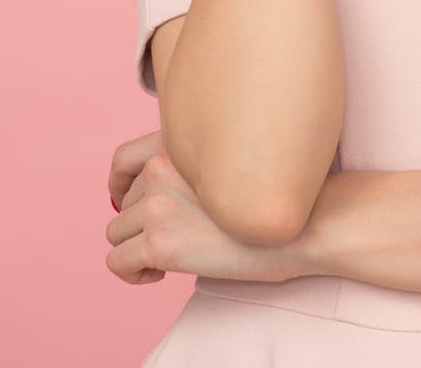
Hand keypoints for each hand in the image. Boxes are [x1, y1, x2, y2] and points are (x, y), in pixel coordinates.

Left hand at [104, 131, 304, 284]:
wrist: (304, 225)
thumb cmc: (278, 202)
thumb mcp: (229, 166)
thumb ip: (192, 171)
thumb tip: (159, 203)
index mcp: (179, 144)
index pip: (122, 160)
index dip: (120, 188)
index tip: (129, 207)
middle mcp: (162, 167)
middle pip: (124, 203)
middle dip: (143, 225)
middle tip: (177, 241)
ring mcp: (157, 204)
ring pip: (116, 233)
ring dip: (138, 249)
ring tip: (170, 260)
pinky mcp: (158, 241)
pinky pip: (116, 262)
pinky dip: (131, 273)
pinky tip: (159, 276)